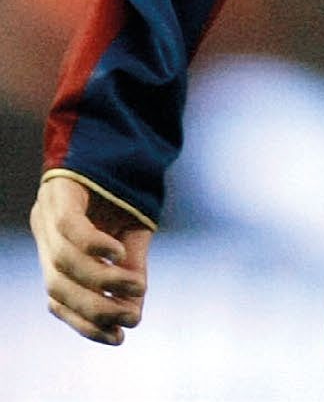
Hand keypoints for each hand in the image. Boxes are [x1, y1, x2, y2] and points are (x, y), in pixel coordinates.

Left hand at [30, 173, 152, 345]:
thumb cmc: (125, 184)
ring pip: (63, 263)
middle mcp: (44, 234)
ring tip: (136, 287)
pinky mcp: (61, 191)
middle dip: (94, 310)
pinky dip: (94, 245)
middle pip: (58, 287)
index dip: (84, 324)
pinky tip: (118, 253)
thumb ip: (130, 269)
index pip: (58, 300)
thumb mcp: (132, 232)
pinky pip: (71, 228)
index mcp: (55, 248)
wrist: (120, 128)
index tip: (118, 338)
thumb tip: (136, 313)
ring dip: (100, 282)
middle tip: (130, 319)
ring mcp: (48, 213)